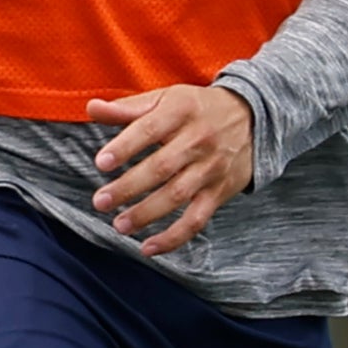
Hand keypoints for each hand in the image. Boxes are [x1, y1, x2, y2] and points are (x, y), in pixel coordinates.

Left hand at [88, 83, 256, 255]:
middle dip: (129, 187)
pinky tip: (148, 248)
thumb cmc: (197, 109)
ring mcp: (211, 168)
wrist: (255, 117)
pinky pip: (197, 219)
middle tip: (100, 201)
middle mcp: (198, 140)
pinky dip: (174, 237)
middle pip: (161, 167)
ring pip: (178, 195)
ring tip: (119, 225)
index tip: (101, 163)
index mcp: (181, 111)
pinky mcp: (220, 191)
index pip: (149, 129)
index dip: (125, 147)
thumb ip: (128, 108)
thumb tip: (92, 108)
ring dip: (147, 214)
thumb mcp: (166, 99)